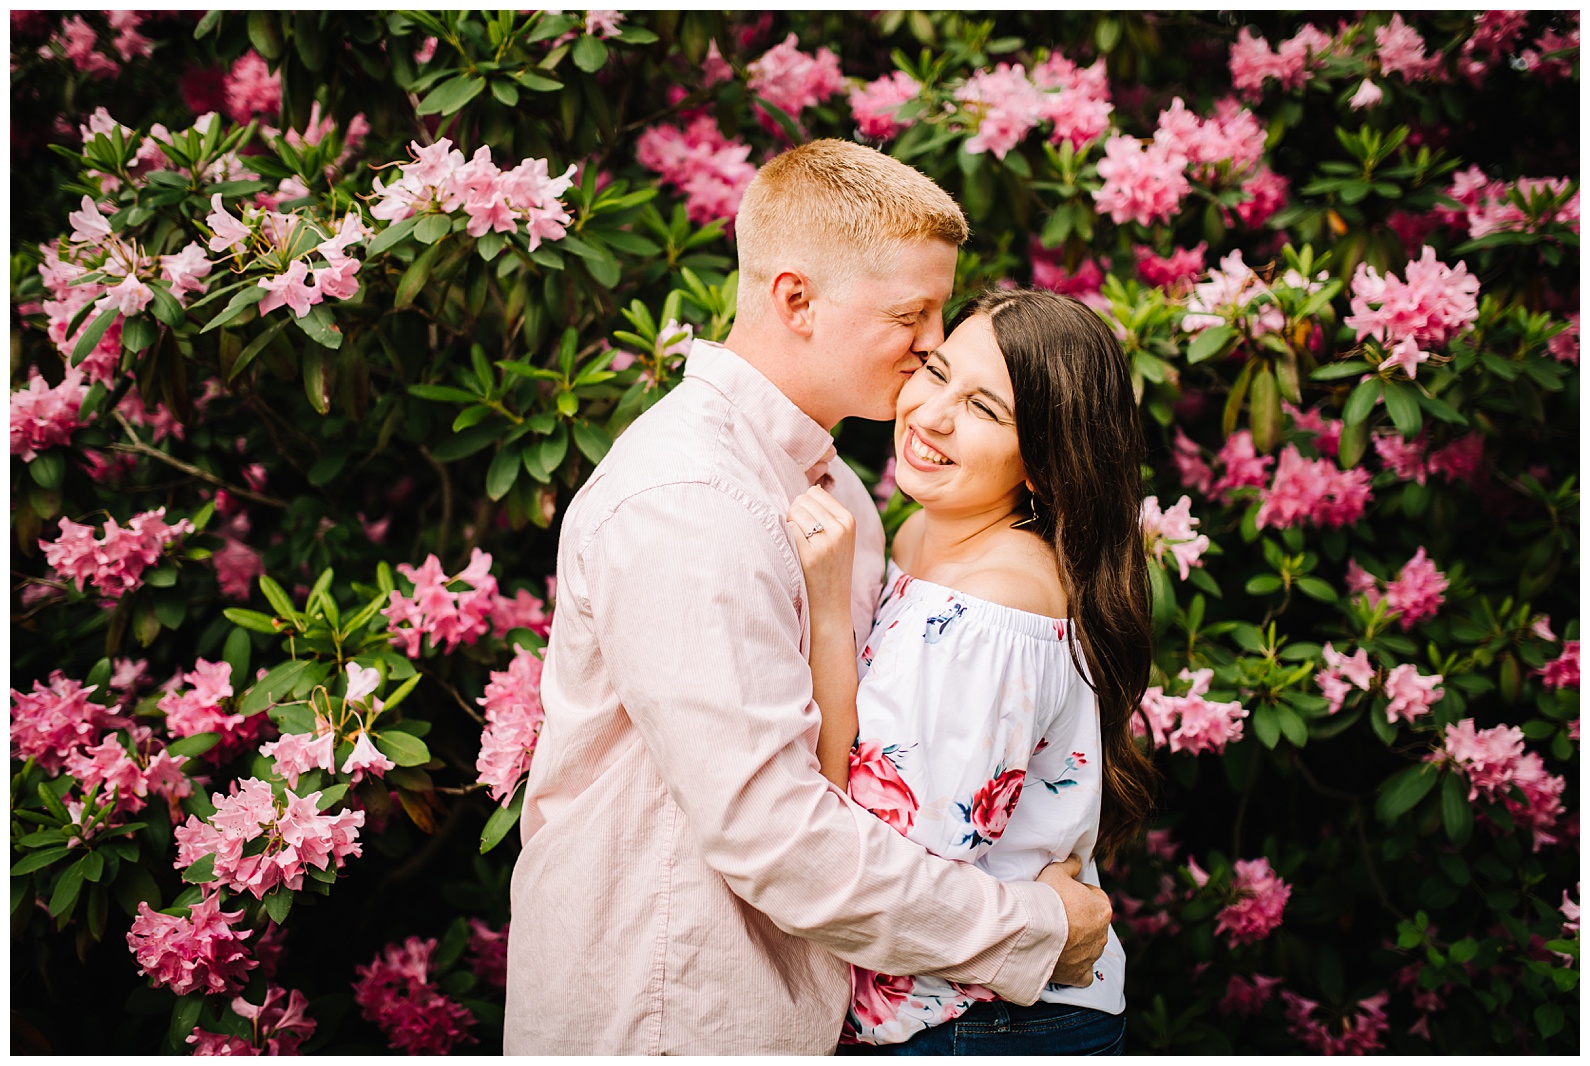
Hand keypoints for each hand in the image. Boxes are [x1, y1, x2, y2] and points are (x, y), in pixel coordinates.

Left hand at [785, 485, 855, 613]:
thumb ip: (828, 512)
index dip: (804, 507)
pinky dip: (785, 538)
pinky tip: (794, 553)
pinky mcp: (810, 556)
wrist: (831, 605)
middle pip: (801, 500)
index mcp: (848, 520)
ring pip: (793, 512)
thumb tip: (812, 487)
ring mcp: (826, 542)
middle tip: (801, 538)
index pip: (815, 493)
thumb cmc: (830, 568)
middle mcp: (840, 528)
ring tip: (798, 545)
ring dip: (788, 525)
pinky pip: (788, 530)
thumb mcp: (840, 537)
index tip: (808, 526)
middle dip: (794, 515)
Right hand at [1036, 855, 1111, 986]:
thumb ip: (1070, 865)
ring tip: (1052, 936)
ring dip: (1075, 942)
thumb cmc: (1046, 899)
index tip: (1061, 896)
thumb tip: (1077, 861)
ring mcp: (1092, 956)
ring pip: (1088, 947)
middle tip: (1054, 916)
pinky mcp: (1080, 975)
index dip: (1077, 893)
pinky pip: (1082, 973)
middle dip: (1078, 920)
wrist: (1031, 931)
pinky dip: (1075, 968)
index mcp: (1102, 908)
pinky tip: (1062, 961)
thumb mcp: (1055, 871)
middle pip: (1091, 923)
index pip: (1094, 896)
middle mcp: (1103, 934)